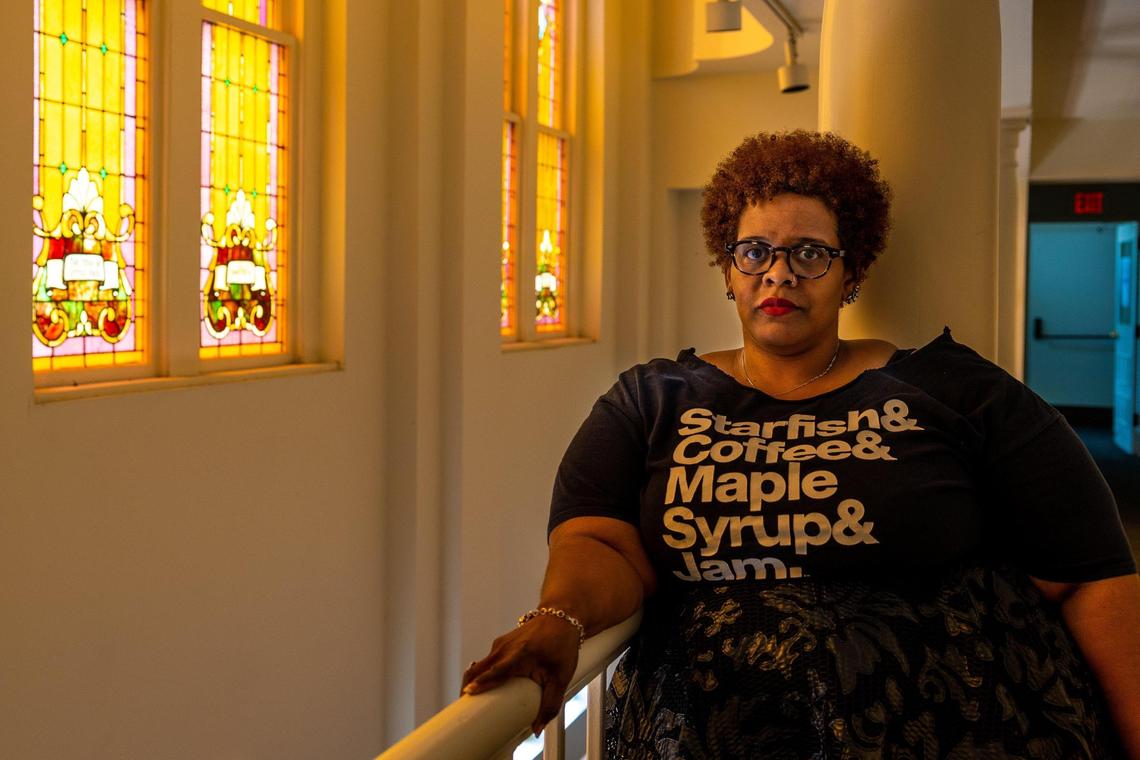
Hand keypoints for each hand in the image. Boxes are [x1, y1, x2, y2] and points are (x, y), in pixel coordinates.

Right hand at [460, 615, 580, 736]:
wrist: (561, 617)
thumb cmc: (561, 644)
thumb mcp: (560, 677)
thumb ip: (550, 704)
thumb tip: (537, 729)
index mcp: (520, 654)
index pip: (496, 670)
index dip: (482, 682)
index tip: (468, 693)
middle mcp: (505, 648)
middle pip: (477, 669)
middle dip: (467, 688)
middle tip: (463, 709)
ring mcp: (500, 645)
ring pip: (479, 666)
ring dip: (472, 682)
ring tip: (470, 703)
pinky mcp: (499, 645)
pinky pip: (485, 662)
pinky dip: (480, 675)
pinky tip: (482, 687)